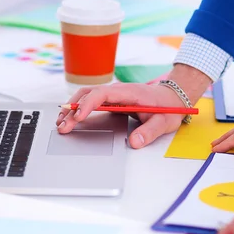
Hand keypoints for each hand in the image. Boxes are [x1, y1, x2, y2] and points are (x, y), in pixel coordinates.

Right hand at [56, 82, 184, 147]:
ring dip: (73, 107)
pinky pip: (92, 100)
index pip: (103, 93)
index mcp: (129, 92)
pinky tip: (71, 118)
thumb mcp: (164, 122)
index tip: (78, 117)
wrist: (173, 96)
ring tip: (61, 122)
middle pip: (90, 93)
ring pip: (88, 95)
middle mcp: (118, 90)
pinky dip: (79, 108)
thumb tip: (133, 142)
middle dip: (74, 108)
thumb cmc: (168, 107)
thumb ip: (149, 132)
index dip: (88, 104)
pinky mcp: (112, 99)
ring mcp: (114, 93)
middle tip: (62, 125)